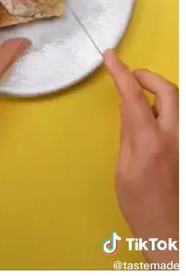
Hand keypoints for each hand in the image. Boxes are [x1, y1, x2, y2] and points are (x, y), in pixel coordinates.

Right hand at [106, 51, 178, 262]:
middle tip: (129, 74)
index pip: (136, 97)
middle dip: (148, 76)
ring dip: (158, 91)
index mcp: (150, 142)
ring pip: (178, 103)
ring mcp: (185, 142)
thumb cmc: (140, 205)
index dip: (122, 73)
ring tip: (138, 94)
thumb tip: (128, 108)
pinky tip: (151, 116)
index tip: (111, 57)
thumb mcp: (124, 169)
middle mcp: (175, 137)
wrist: (170, 231)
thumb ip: (128, 134)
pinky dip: (164, 108)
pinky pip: (178, 118)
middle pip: (169, 91)